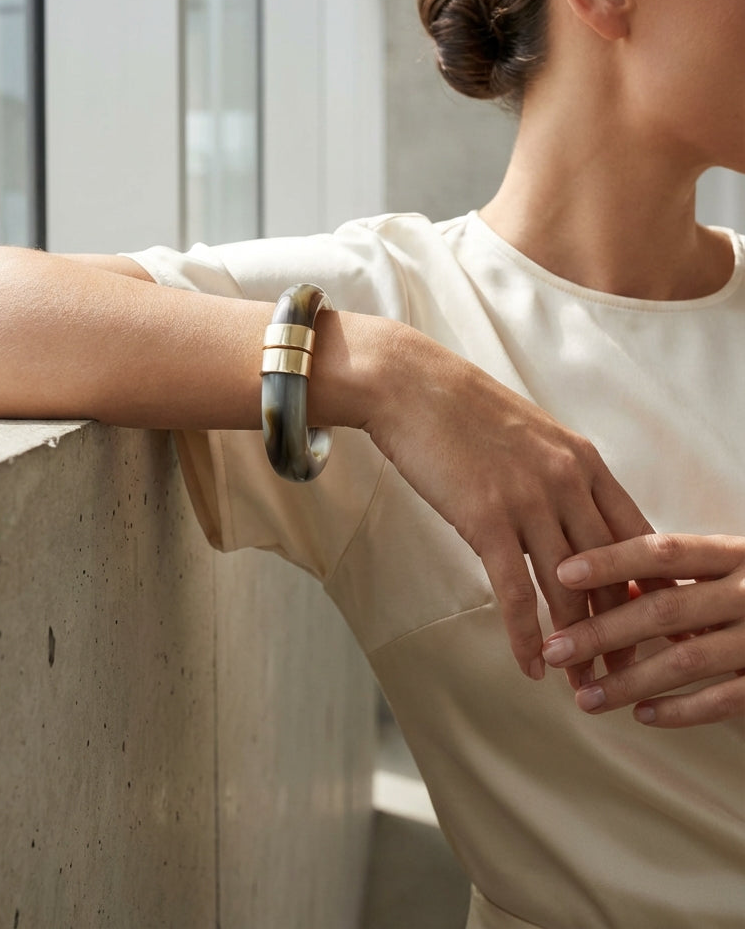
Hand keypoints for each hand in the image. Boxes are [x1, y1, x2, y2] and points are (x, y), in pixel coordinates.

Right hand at [364, 326, 653, 684]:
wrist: (412, 387)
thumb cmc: (466, 412)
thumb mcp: (534, 437)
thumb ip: (562, 479)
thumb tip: (575, 524)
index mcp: (585, 462)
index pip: (638, 536)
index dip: (651, 586)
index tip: (660, 625)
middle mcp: (568, 482)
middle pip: (612, 572)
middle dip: (624, 629)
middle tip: (629, 672)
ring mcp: (529, 500)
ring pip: (569, 590)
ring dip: (579, 646)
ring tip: (585, 686)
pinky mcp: (487, 518)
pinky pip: (516, 591)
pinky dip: (526, 636)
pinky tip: (531, 666)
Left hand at [541, 533, 744, 725]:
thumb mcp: (727, 565)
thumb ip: (674, 572)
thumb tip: (606, 583)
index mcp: (734, 554)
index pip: (664, 550)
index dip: (612, 560)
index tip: (562, 572)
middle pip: (665, 610)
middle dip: (603, 630)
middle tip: (554, 649)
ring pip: (687, 662)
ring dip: (629, 682)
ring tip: (584, 698)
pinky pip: (724, 700)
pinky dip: (681, 711)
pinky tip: (643, 717)